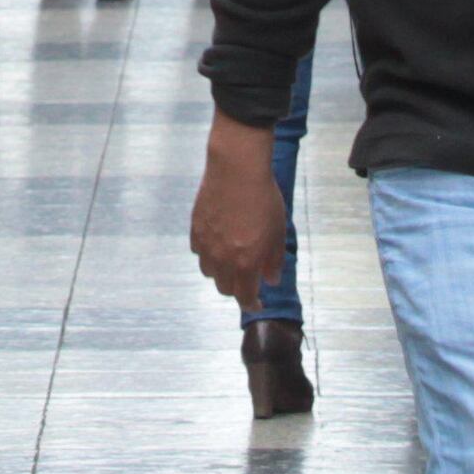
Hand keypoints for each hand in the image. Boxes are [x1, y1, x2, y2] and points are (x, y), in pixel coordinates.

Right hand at [187, 112, 288, 306]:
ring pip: (208, 272)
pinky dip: (208, 254)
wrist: (237, 169)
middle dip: (237, 288)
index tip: (257, 303)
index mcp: (245, 263)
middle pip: (224, 288)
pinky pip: (199, 252)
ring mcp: (205, 245)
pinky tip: (218, 241)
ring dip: (220, 272)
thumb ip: (274, 260)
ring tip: (231, 260)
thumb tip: (270, 280)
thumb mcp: (277, 232)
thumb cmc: (264, 199)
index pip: (244, 297)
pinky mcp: (195, 229)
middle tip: (247, 278)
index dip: (251, 304)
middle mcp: (222, 259)